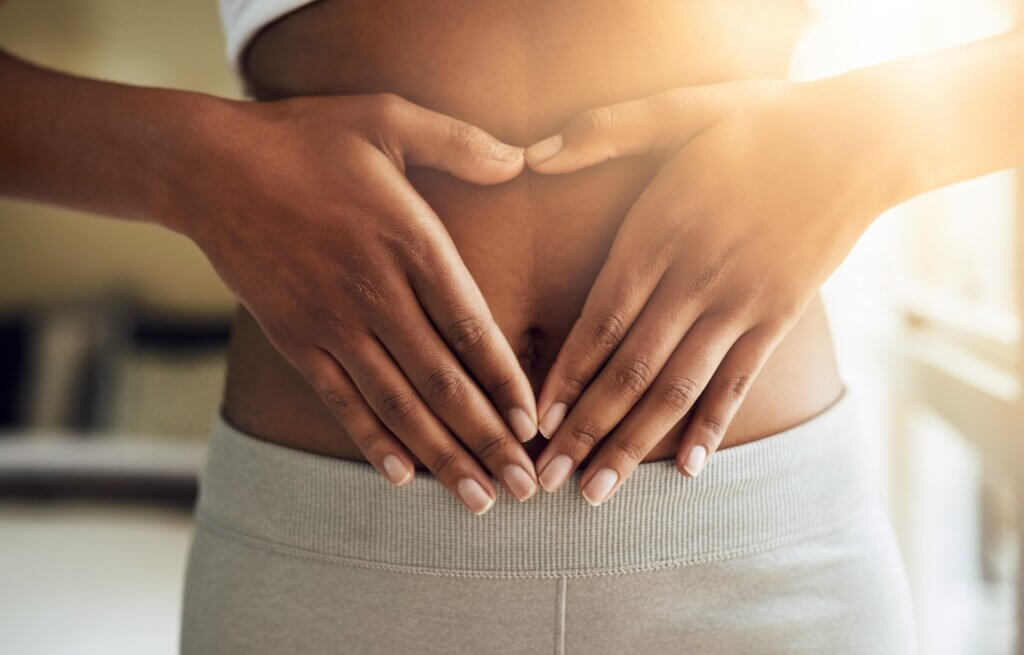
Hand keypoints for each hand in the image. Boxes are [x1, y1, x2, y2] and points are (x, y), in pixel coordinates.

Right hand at [176, 93, 539, 512]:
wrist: (208, 166)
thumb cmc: (305, 139)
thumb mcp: (386, 119)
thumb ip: (459, 141)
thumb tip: (521, 158)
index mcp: (409, 240)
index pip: (471, 327)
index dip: (506, 382)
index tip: (534, 424)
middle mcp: (375, 292)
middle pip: (442, 381)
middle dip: (488, 440)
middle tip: (524, 488)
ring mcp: (331, 323)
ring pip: (397, 404)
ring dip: (441, 456)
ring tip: (478, 500)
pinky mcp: (295, 339)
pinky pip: (340, 401)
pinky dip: (373, 441)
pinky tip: (401, 477)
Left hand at [524, 80, 895, 503]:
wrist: (857, 142)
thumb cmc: (757, 126)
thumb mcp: (680, 110)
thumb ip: (606, 131)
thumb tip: (536, 154)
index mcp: (658, 233)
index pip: (599, 320)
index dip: (563, 375)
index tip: (532, 422)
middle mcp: (694, 279)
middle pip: (629, 369)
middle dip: (583, 429)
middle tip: (547, 479)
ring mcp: (740, 304)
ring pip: (677, 388)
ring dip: (634, 444)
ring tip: (599, 492)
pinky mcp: (778, 318)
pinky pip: (739, 383)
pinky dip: (711, 426)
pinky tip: (686, 470)